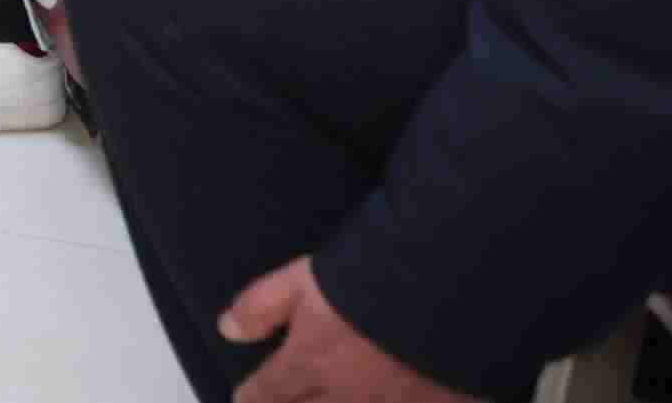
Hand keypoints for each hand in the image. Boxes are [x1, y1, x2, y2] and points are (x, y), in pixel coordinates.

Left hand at [221, 257, 474, 402]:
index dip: (253, 397)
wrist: (443, 294)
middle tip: (286, 402)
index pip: (269, 392)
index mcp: (311, 365)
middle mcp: (348, 397)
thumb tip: (228, 329)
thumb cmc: (368, 282)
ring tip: (330, 400)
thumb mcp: (299, 281)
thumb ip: (261, 306)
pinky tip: (397, 399)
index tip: (244, 398)